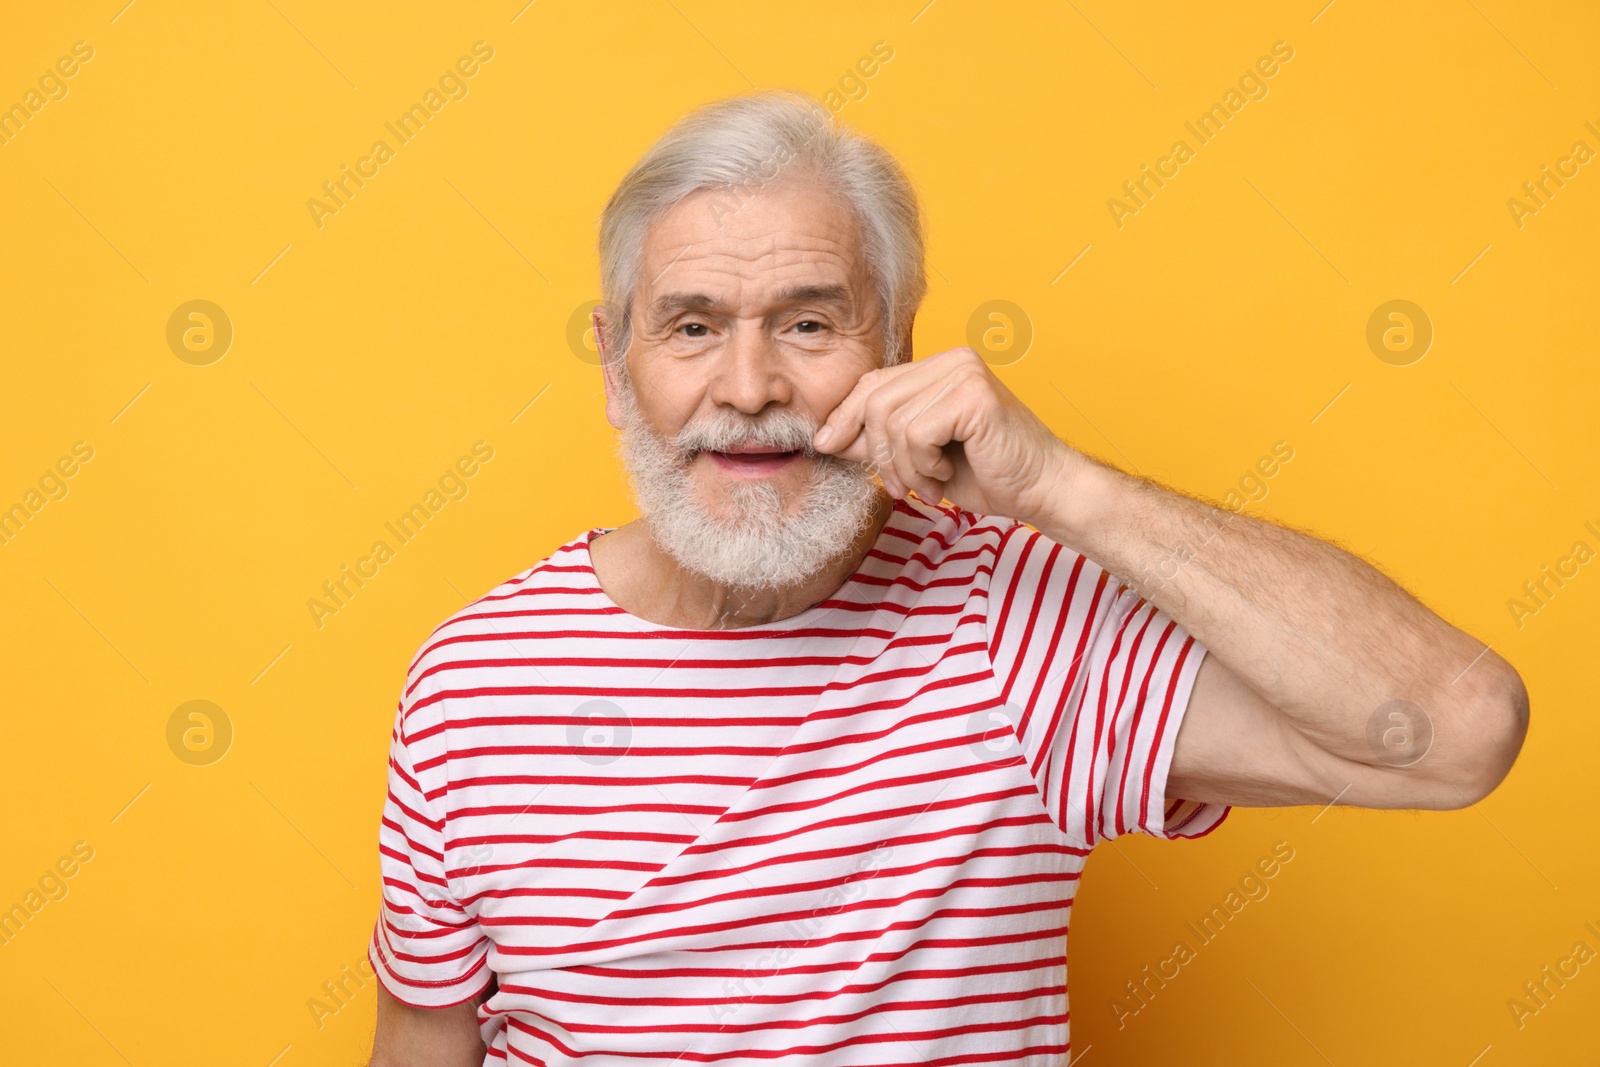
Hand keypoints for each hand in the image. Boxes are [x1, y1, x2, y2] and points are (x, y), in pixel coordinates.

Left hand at [812, 346, 1080, 524]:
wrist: (1042, 490)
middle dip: (879, 453)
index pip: (873, 383)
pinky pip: (915, 434)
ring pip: (892, 421)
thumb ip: (880, 439)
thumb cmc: (988, 474)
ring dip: (904, 468)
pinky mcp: (972, 395)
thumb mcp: (920, 456)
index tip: (828, 445)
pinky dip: (922, 466)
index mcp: (940, 367)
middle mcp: (952, 360)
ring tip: (929, 486)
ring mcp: (963, 373)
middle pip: (875, 401)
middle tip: (901, 488)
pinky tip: (945, 476)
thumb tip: (827, 436)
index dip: (844, 416)